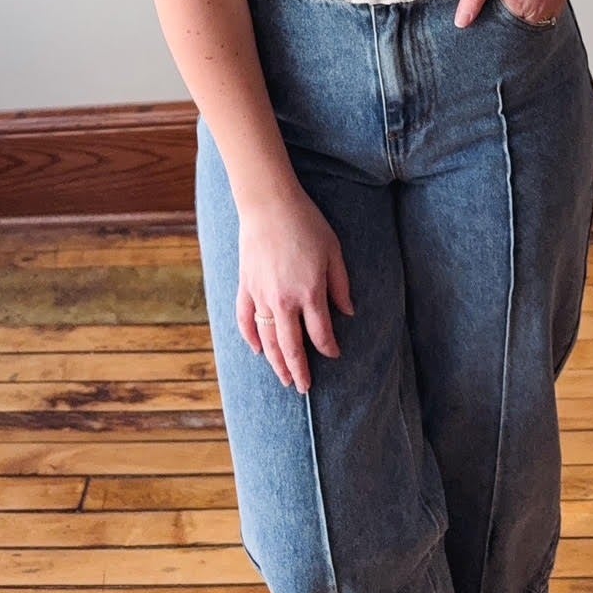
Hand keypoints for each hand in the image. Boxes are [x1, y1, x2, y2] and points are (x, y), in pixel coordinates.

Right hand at [235, 184, 354, 393]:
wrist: (269, 204)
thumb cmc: (306, 223)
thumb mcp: (333, 251)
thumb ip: (340, 284)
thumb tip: (348, 312)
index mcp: (310, 292)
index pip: (321, 333)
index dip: (329, 348)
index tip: (334, 355)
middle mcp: (284, 300)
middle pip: (291, 347)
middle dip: (300, 370)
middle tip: (304, 388)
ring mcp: (261, 295)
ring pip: (267, 340)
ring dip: (276, 362)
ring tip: (284, 379)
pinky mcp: (245, 286)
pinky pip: (244, 319)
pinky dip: (249, 337)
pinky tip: (257, 350)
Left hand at [454, 0, 572, 28]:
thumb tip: (462, 22)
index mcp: (522, 6)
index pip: (498, 29)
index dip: (486, 18)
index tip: (481, 2)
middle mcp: (544, 8)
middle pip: (515, 24)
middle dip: (501, 13)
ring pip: (530, 15)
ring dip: (517, 5)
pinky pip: (543, 4)